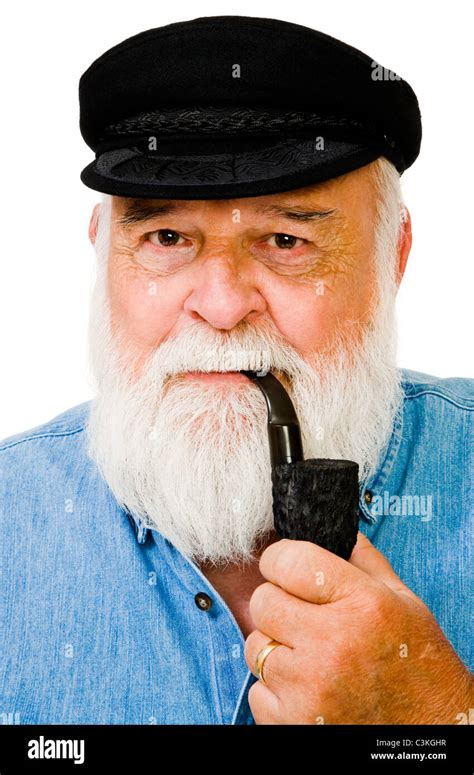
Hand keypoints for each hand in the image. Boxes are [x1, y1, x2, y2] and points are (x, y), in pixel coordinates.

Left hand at [244, 532, 472, 723]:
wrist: (433, 733)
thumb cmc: (420, 666)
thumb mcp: (404, 602)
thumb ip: (364, 561)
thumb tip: (333, 530)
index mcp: (361, 605)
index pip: (288, 560)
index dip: (280, 560)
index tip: (285, 568)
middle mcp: (331, 644)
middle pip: (263, 601)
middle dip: (277, 602)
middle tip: (301, 615)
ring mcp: (309, 687)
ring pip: (255, 645)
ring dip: (276, 647)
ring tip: (311, 656)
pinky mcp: (294, 722)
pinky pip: (257, 690)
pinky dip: (276, 689)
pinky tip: (309, 688)